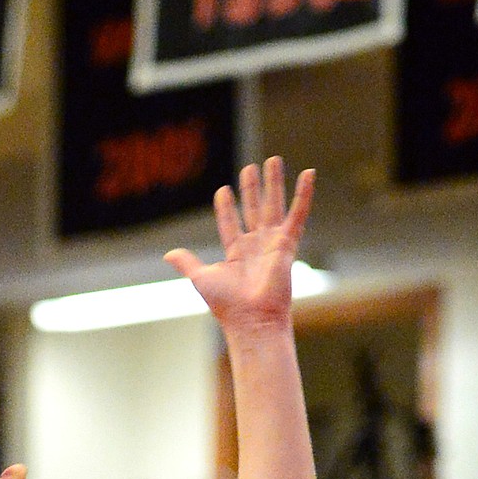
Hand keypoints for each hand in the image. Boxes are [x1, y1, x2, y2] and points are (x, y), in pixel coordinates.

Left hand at [164, 158, 314, 335]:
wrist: (251, 318)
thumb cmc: (227, 304)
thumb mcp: (201, 278)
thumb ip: (187, 263)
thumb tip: (168, 253)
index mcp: (236, 253)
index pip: (230, 223)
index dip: (226, 207)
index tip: (223, 190)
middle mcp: (256, 246)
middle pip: (253, 209)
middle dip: (252, 188)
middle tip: (250, 167)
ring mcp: (273, 243)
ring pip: (273, 205)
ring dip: (273, 183)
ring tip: (273, 160)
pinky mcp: (288, 244)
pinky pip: (298, 213)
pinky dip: (304, 193)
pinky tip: (309, 173)